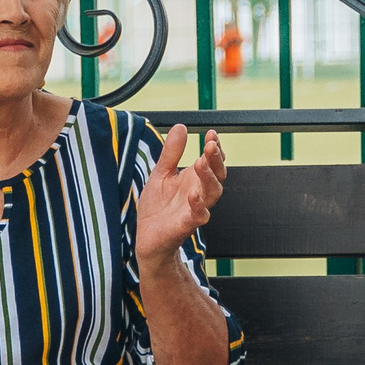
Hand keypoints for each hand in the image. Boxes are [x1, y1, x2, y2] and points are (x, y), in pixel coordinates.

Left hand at [135, 124, 226, 265]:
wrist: (147, 239)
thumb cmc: (157, 208)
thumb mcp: (161, 174)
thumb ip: (171, 153)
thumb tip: (181, 126)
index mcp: (194, 180)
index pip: (212, 162)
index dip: (214, 148)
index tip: (211, 134)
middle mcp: (199, 193)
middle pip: (218, 175)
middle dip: (216, 159)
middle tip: (210, 144)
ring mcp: (195, 209)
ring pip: (213, 193)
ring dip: (209, 177)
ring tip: (200, 162)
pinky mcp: (186, 226)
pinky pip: (199, 216)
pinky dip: (198, 205)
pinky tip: (194, 194)